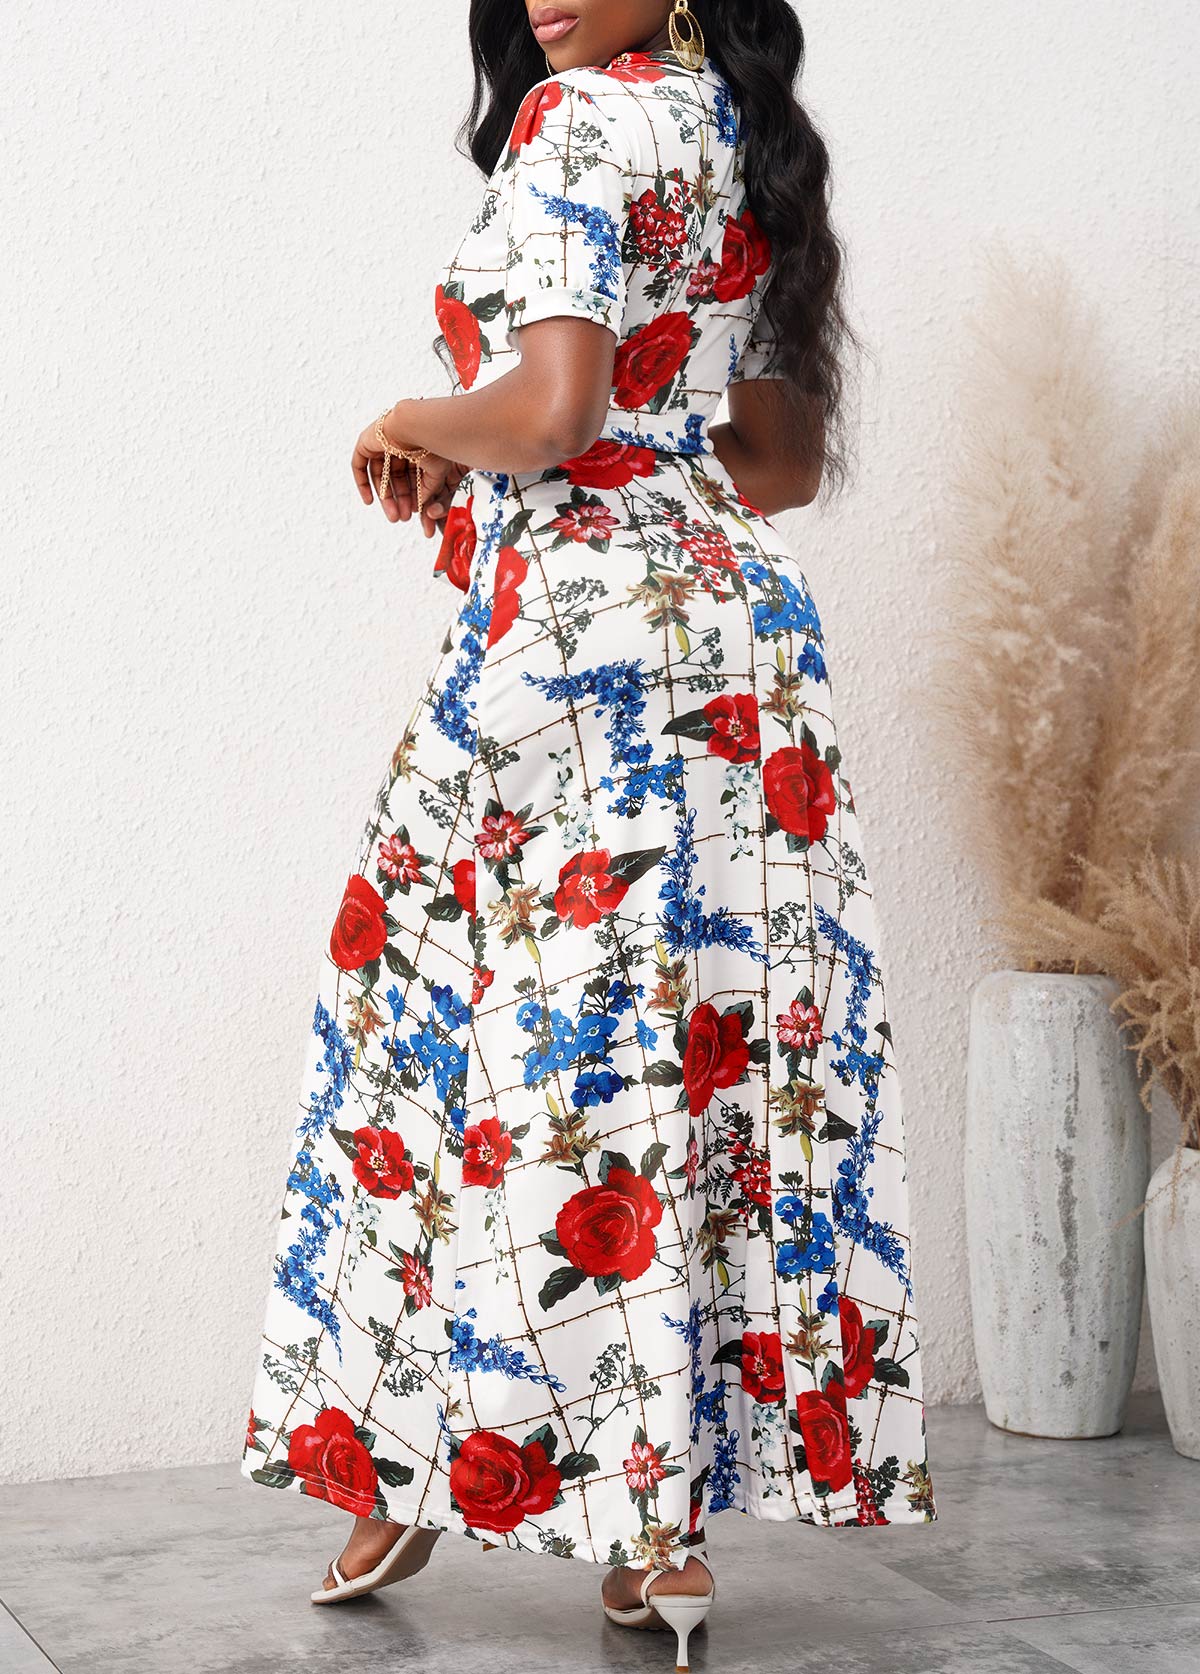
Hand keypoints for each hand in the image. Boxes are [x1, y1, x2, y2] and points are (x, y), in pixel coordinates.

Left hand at [352, 411, 468, 537]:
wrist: (416, 426)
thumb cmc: (432, 444)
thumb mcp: (436, 472)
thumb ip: (428, 489)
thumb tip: (420, 506)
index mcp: (415, 448)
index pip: (410, 476)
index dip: (412, 496)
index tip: (413, 513)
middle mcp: (398, 445)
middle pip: (394, 478)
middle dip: (399, 500)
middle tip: (400, 518)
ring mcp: (381, 443)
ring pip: (380, 476)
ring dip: (386, 497)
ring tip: (392, 515)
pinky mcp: (366, 442)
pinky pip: (359, 466)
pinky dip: (363, 484)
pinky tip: (370, 501)